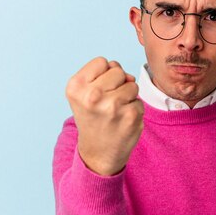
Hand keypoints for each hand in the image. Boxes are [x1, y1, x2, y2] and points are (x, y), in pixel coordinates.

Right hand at [65, 57, 143, 175]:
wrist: (98, 153)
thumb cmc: (92, 117)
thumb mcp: (83, 93)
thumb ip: (104, 74)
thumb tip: (129, 76)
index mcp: (76, 86)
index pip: (102, 61)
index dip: (102, 75)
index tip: (96, 92)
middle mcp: (92, 95)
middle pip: (118, 70)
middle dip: (116, 84)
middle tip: (106, 104)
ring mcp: (112, 106)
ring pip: (132, 84)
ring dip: (127, 96)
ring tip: (114, 112)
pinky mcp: (130, 115)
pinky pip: (139, 100)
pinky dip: (134, 110)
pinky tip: (122, 121)